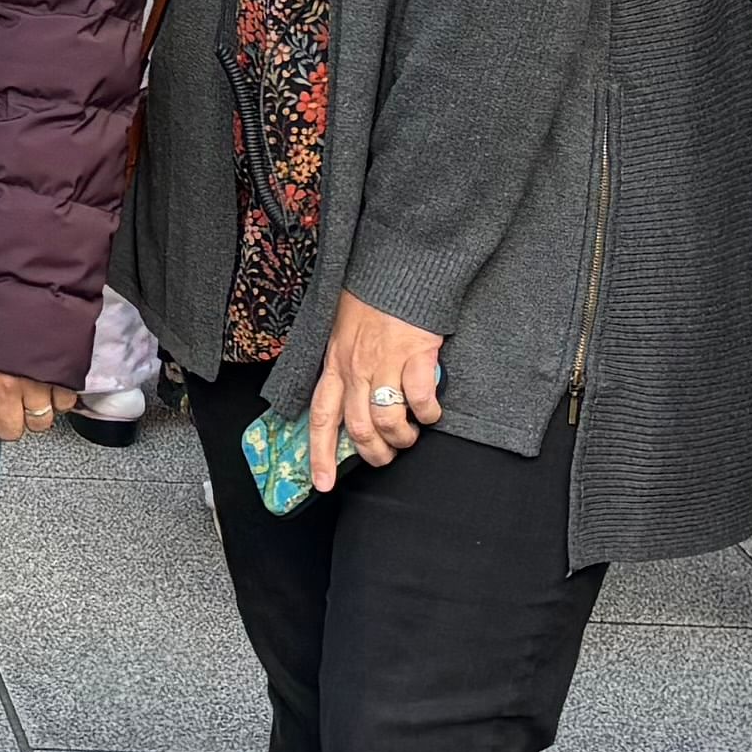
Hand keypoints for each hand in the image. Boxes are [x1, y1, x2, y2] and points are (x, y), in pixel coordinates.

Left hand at [0, 361, 70, 448]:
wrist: (25, 277)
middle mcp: (7, 384)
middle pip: (11, 432)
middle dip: (8, 422)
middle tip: (7, 403)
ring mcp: (37, 381)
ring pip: (39, 422)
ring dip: (35, 411)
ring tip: (29, 390)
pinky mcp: (64, 374)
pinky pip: (63, 404)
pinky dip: (58, 397)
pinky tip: (48, 382)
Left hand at [309, 292, 443, 476]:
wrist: (398, 268)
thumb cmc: (370, 301)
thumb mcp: (341, 334)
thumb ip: (342, 368)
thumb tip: (348, 405)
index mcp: (335, 364)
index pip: (321, 417)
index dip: (320, 454)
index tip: (321, 484)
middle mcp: (356, 367)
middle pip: (359, 428)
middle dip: (374, 453)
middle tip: (386, 455)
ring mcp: (385, 361)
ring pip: (387, 420)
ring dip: (402, 437)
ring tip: (409, 434)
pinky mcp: (415, 353)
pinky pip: (420, 398)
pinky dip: (427, 413)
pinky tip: (431, 411)